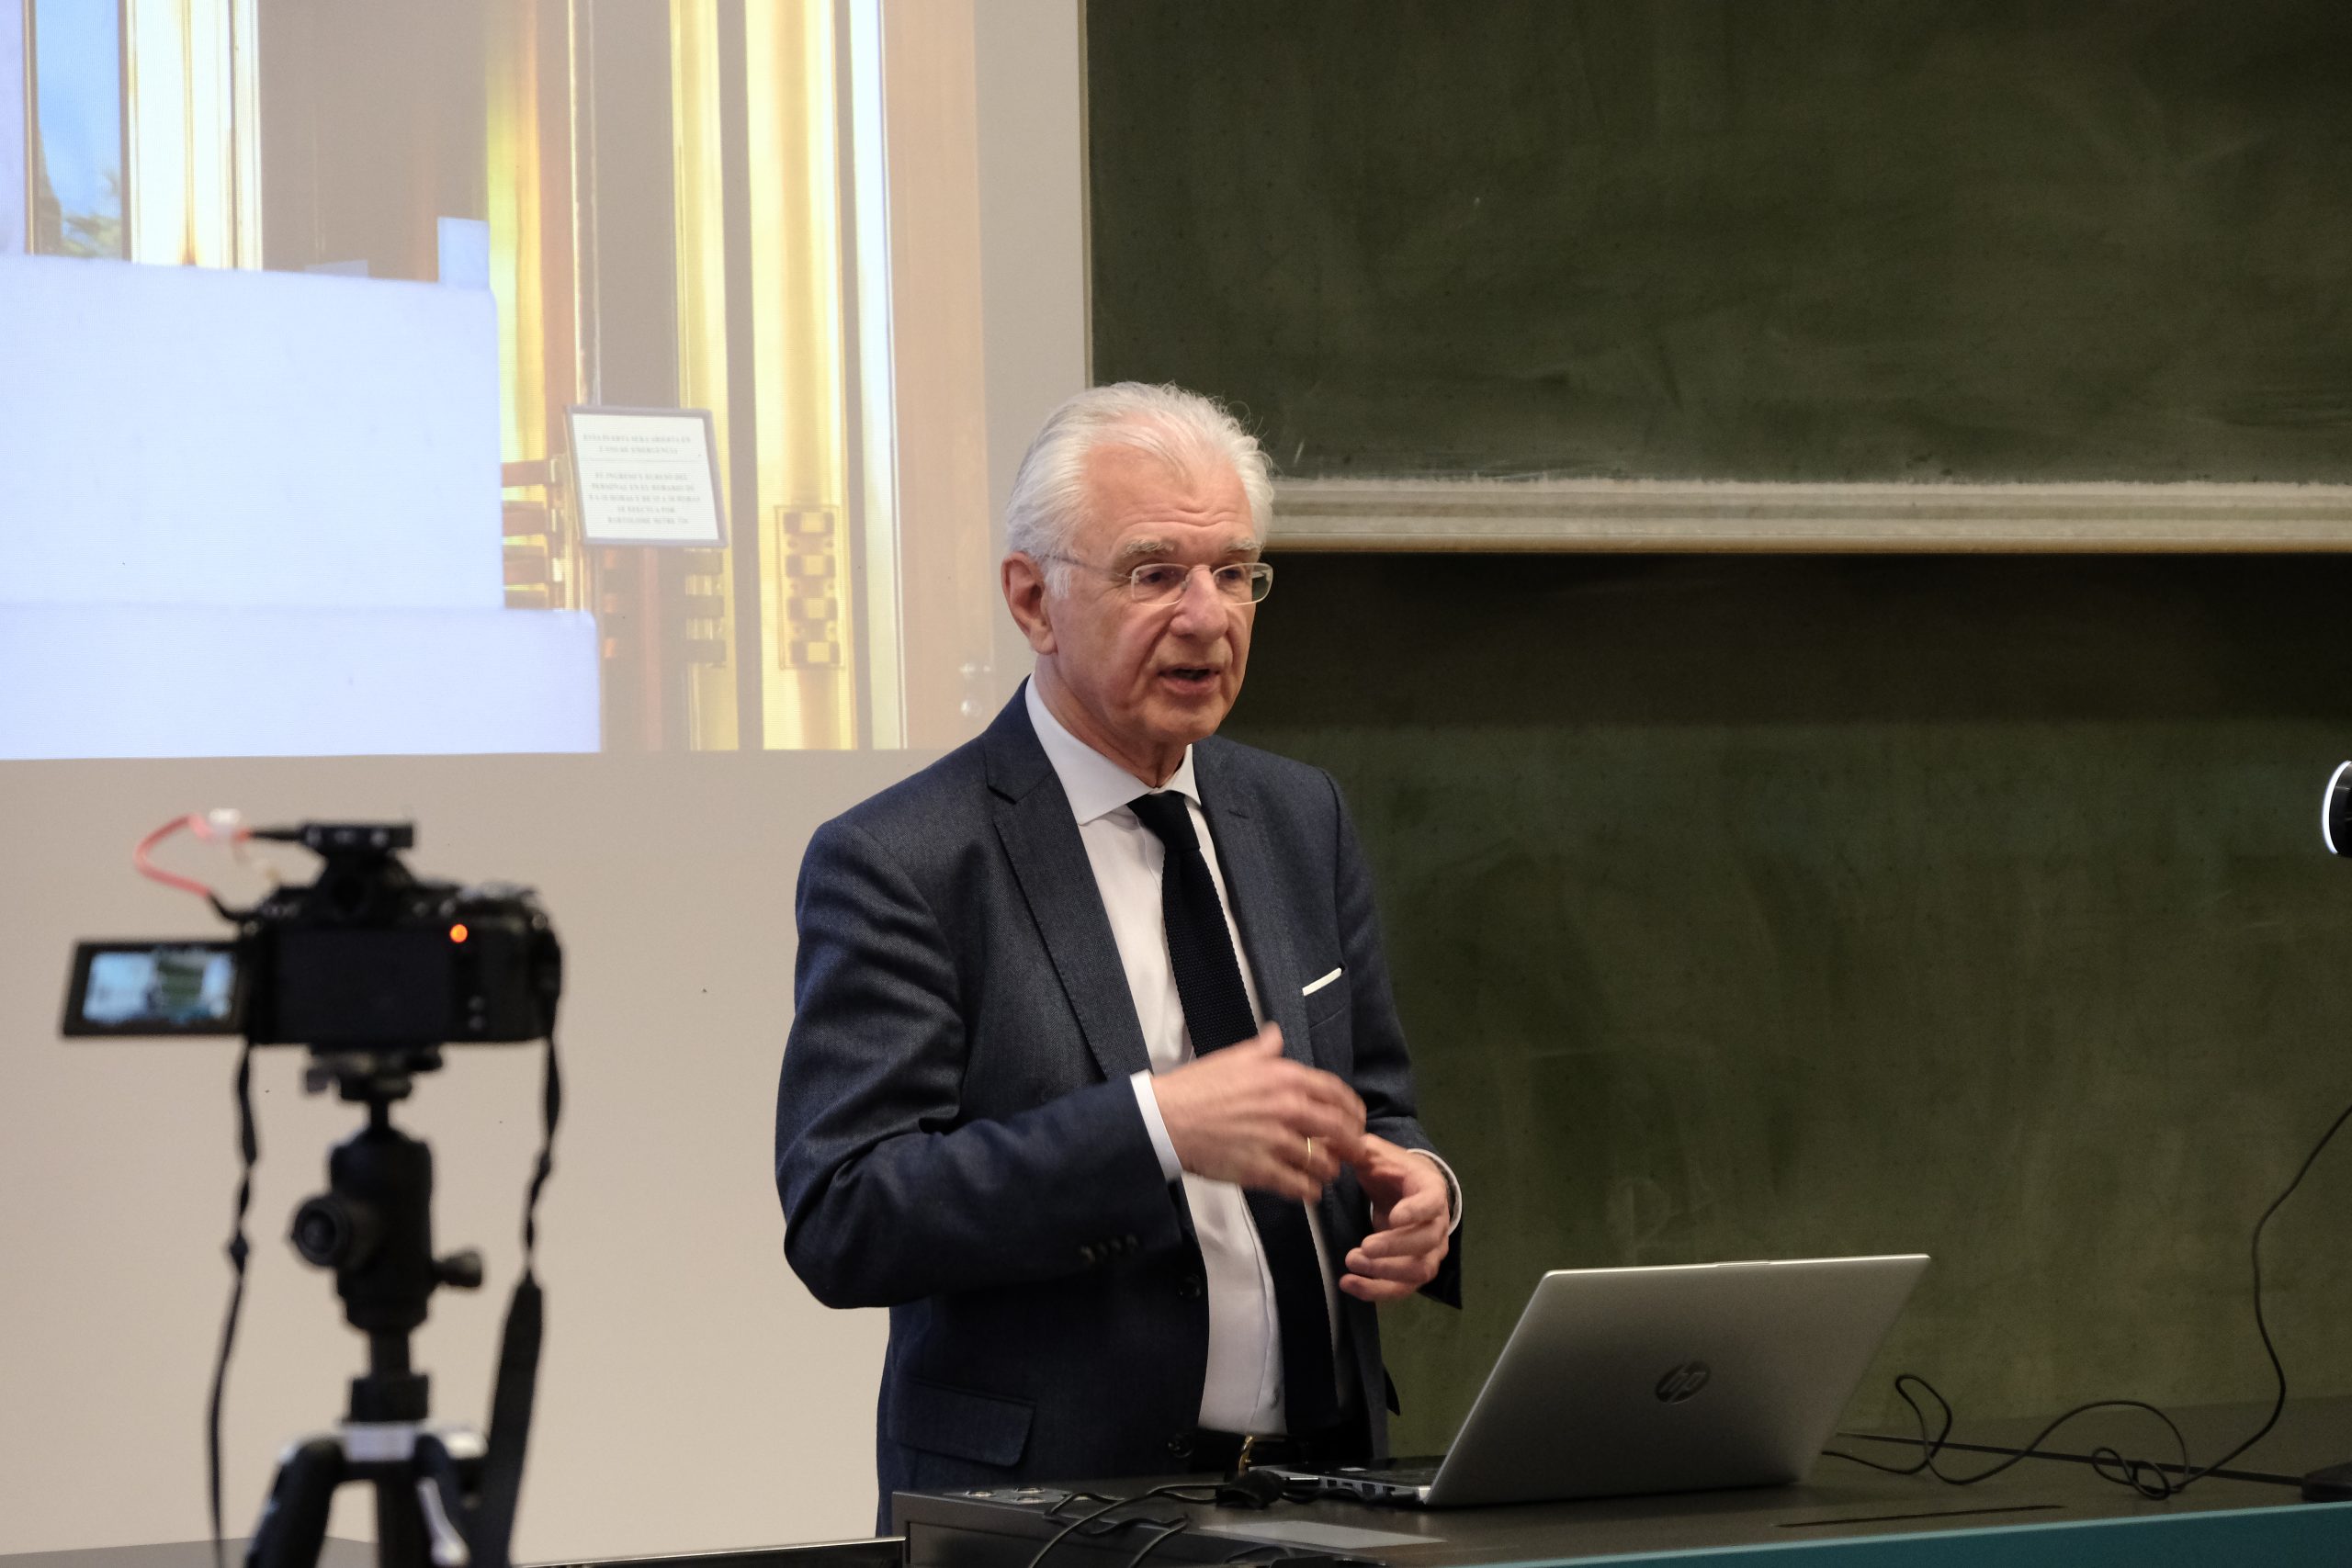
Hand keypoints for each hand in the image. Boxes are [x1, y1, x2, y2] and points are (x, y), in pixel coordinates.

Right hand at [1151, 1026, 1366, 1201]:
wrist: (1166, 1119)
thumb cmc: (1197, 1087)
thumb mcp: (1234, 1058)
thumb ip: (1263, 1049)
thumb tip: (1276, 1036)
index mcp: (1285, 1078)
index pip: (1336, 1093)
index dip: (1353, 1110)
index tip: (1356, 1120)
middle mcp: (1287, 1108)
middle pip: (1340, 1131)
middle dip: (1352, 1144)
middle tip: (1353, 1152)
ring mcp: (1276, 1141)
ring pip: (1323, 1162)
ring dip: (1329, 1170)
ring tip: (1325, 1172)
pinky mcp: (1262, 1170)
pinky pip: (1300, 1186)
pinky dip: (1309, 1191)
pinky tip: (1308, 1191)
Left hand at [1339, 1133, 1450, 1300]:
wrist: (1406, 1188)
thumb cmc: (1391, 1169)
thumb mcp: (1375, 1154)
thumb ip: (1355, 1149)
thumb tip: (1326, 1142)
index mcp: (1430, 1189)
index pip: (1432, 1201)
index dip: (1416, 1211)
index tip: (1394, 1216)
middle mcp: (1437, 1222)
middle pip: (1426, 1242)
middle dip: (1393, 1248)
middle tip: (1362, 1248)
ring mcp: (1430, 1250)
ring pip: (1419, 1271)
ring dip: (1385, 1273)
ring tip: (1351, 1264)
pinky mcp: (1415, 1269)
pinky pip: (1404, 1288)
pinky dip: (1377, 1291)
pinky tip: (1349, 1284)